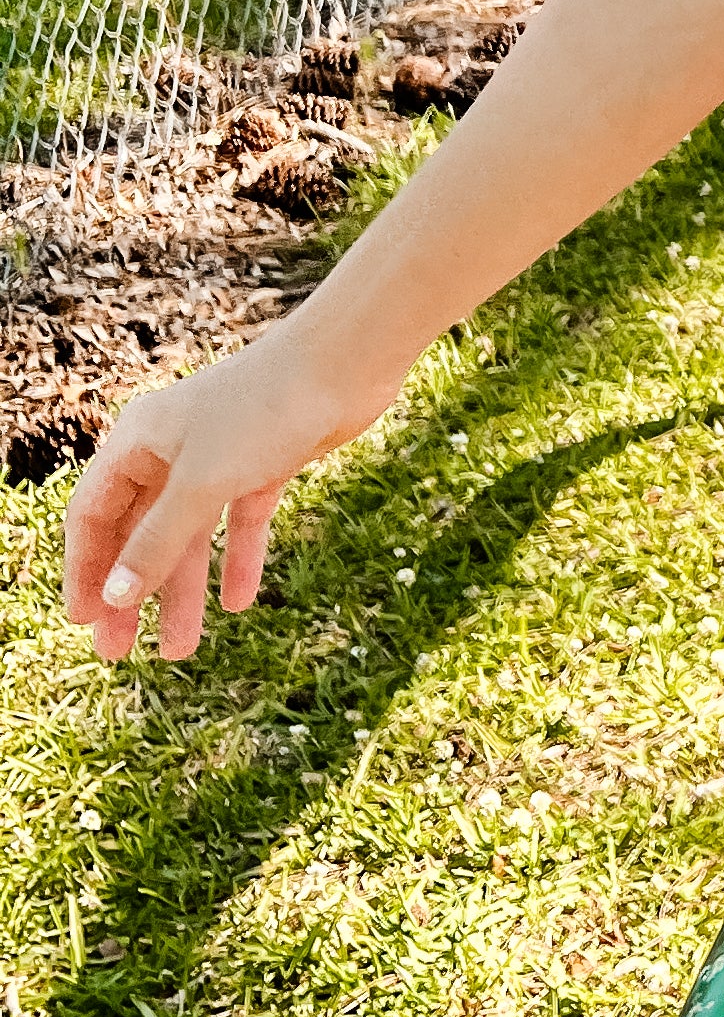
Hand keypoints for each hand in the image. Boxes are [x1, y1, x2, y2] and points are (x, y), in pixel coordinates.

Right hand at [63, 316, 392, 666]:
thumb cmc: (264, 409)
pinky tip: (239, 601)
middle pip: (139, 531)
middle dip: (130, 592)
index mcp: (138, 441)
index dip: (85, 569)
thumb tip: (113, 597)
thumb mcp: (202, 484)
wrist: (345, 363)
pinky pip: (241, 520)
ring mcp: (221, 455)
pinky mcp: (265, 462)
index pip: (93, 514)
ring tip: (181, 649)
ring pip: (191, 534)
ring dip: (184, 589)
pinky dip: (239, 557)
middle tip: (119, 653)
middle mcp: (172, 448)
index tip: (85, 622)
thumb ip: (156, 543)